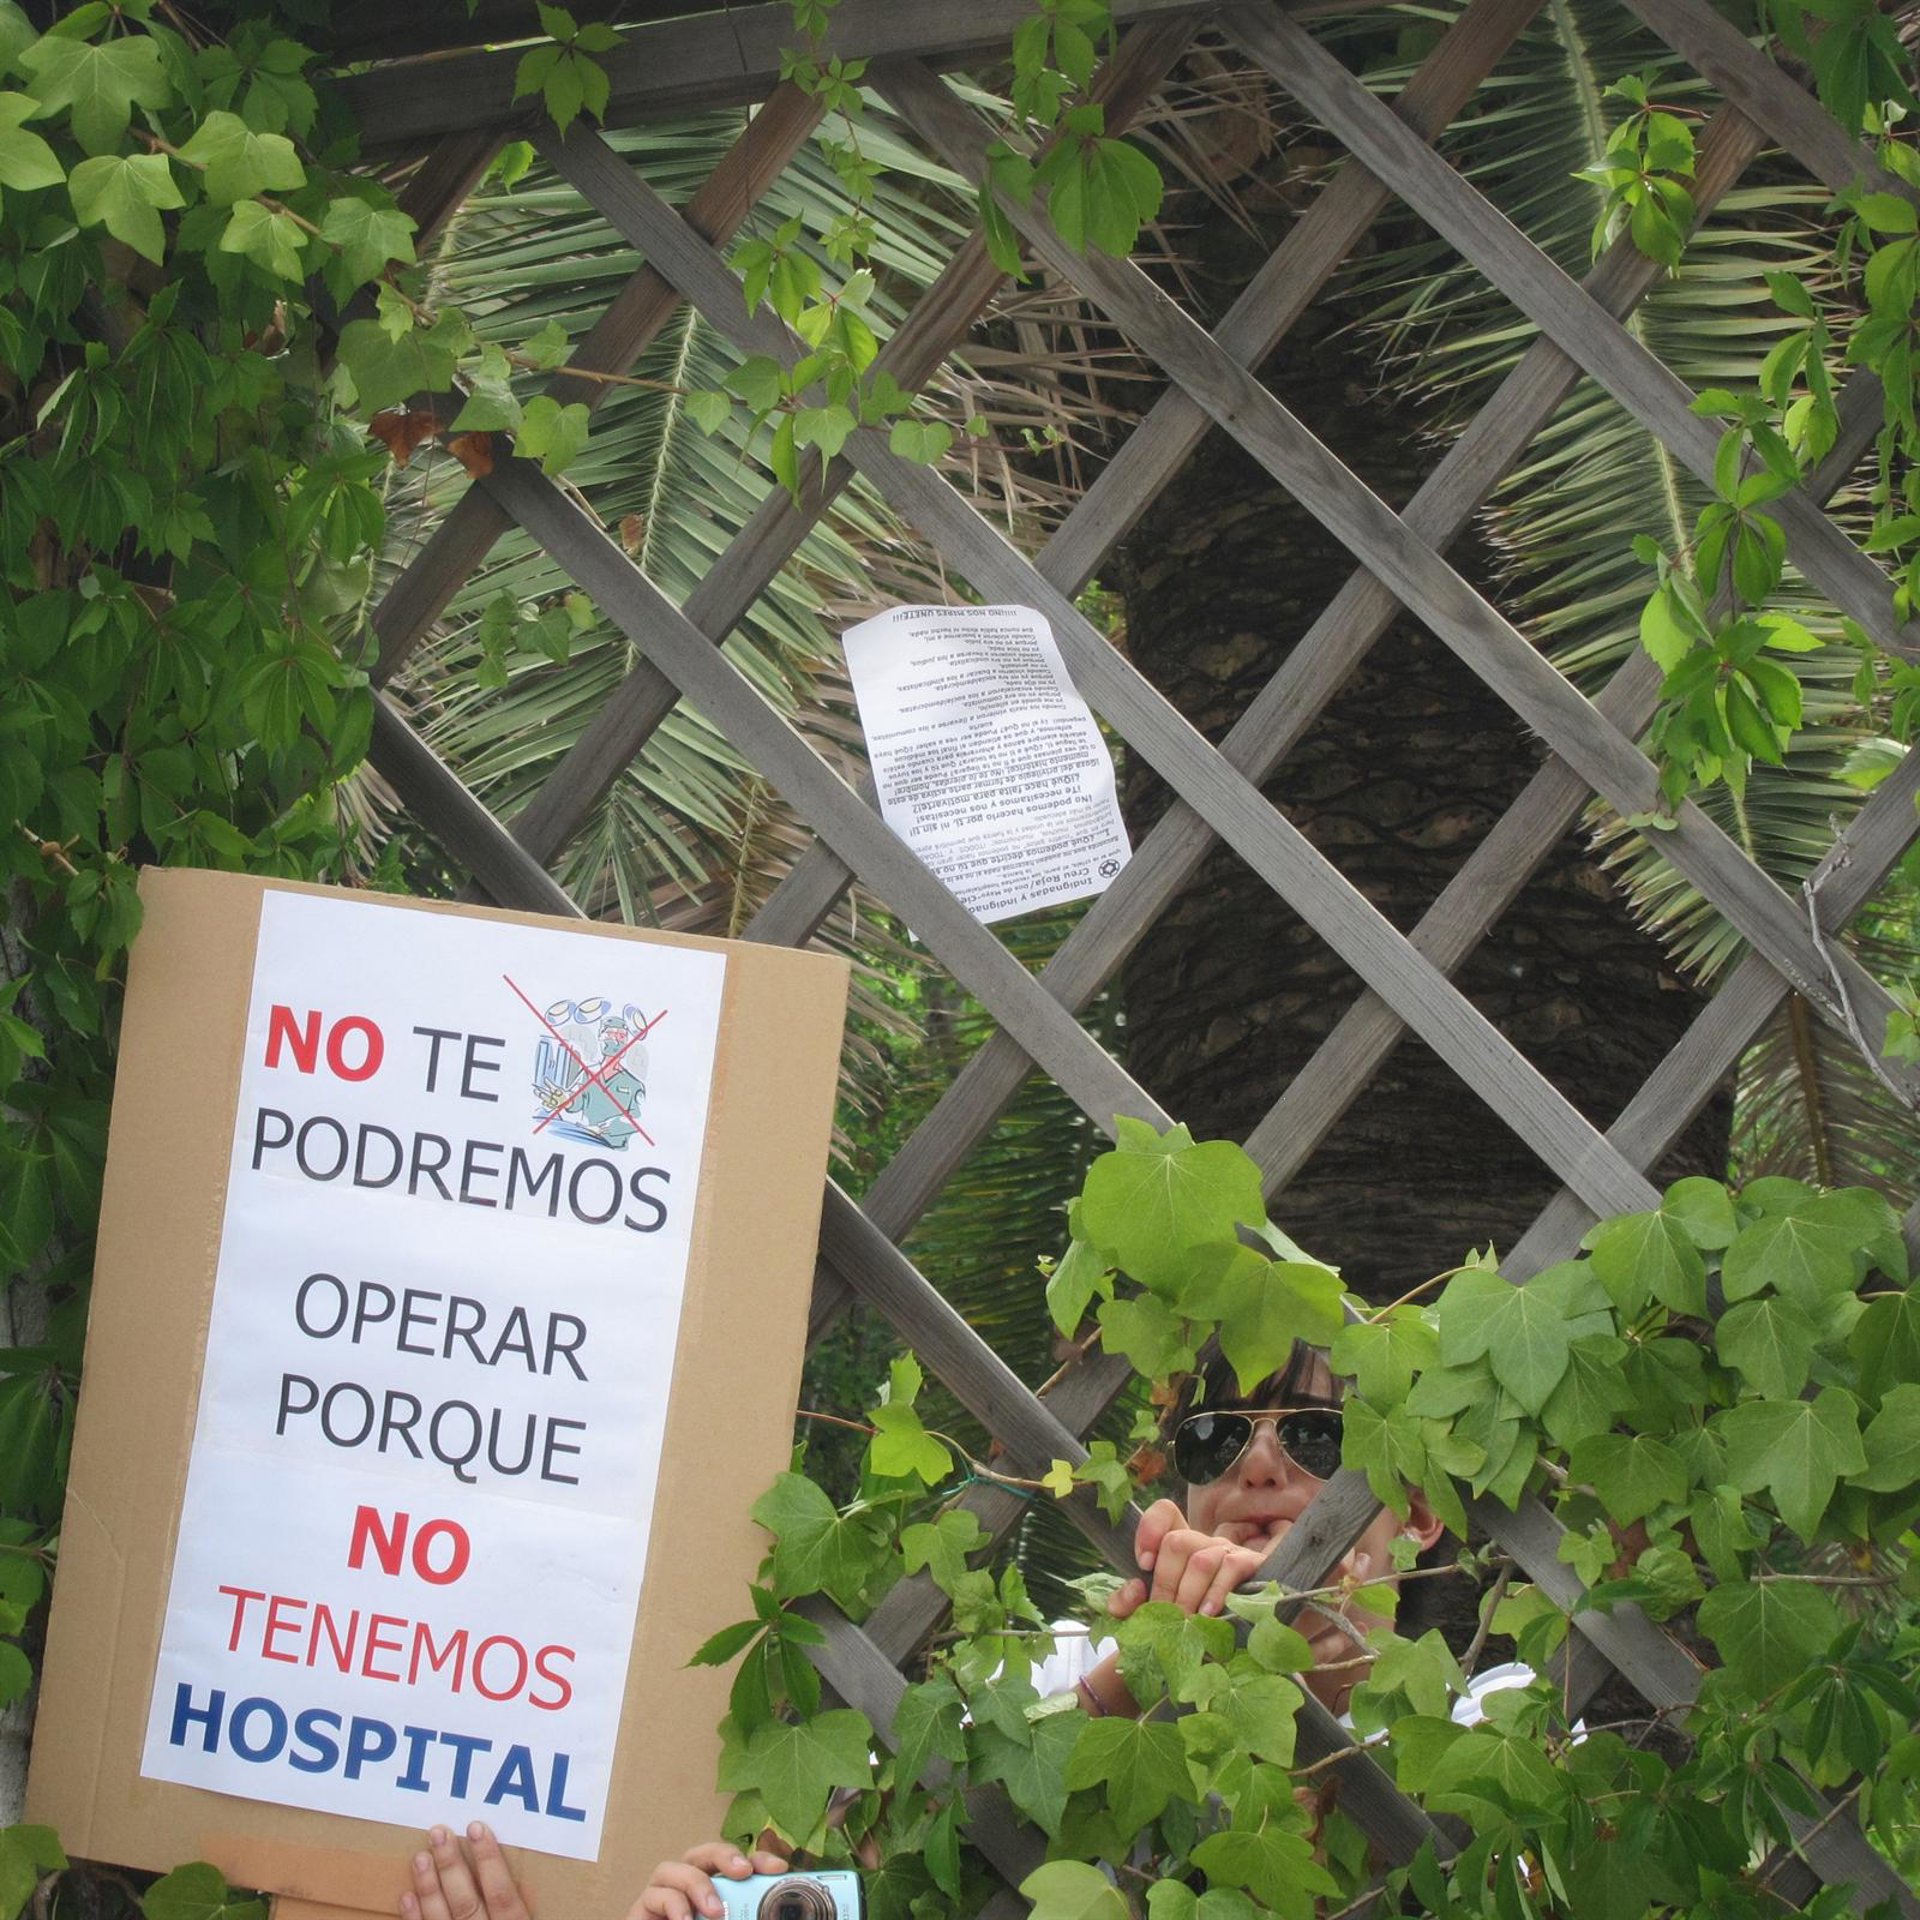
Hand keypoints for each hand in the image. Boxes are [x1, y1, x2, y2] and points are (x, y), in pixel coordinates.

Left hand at [402, 1824, 527, 1919]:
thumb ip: (528, 1899)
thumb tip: (574, 1875)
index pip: (502, 1894)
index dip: (489, 1861)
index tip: (477, 1828)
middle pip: (467, 1902)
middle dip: (451, 1866)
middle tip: (438, 1833)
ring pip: (441, 1919)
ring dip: (429, 1888)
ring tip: (420, 1856)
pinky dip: (414, 1917)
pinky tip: (407, 1896)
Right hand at [632, 1842, 792, 1919]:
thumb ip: (747, 1917)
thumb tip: (776, 1915)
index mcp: (712, 1888)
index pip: (736, 1864)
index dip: (758, 1860)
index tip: (779, 1868)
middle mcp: (686, 1884)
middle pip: (702, 1853)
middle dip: (723, 1855)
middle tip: (743, 1872)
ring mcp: (662, 1893)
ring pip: (673, 1868)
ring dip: (697, 1884)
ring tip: (715, 1911)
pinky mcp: (642, 1908)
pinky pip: (654, 1895)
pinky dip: (673, 1904)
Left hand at [1107, 1498, 1272, 1619]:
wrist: (1247, 1641)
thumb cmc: (1196, 1624)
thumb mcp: (1160, 1614)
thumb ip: (1133, 1604)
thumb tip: (1131, 1592)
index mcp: (1182, 1548)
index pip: (1166, 1512)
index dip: (1149, 1530)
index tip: (1142, 1565)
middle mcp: (1205, 1543)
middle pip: (1176, 1541)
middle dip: (1165, 1583)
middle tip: (1163, 1616)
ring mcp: (1230, 1553)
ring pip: (1201, 1559)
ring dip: (1187, 1595)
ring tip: (1184, 1622)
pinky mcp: (1254, 1568)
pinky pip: (1231, 1569)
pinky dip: (1216, 1593)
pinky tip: (1208, 1615)